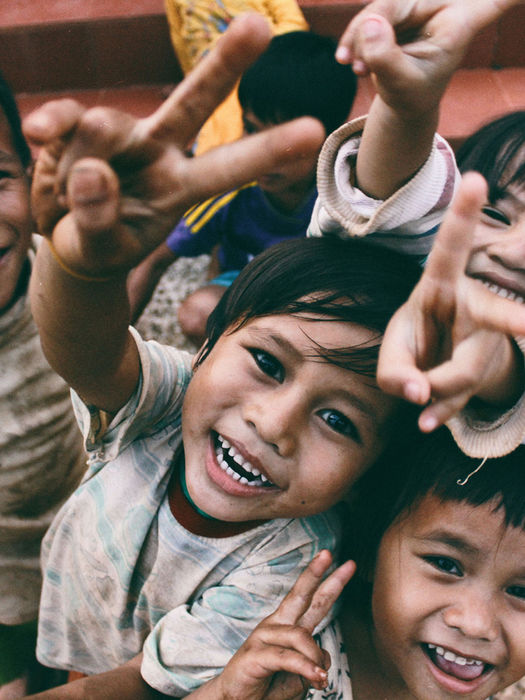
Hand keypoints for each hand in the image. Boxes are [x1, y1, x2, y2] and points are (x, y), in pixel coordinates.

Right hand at [23, 13, 323, 278]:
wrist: (66, 236)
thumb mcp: (101, 248)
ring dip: (83, 159)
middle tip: (258, 25)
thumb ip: (99, 219)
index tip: (314, 130)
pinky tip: (39, 135)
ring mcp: (122, 134)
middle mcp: (159, 151)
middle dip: (224, 65)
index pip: (228, 167)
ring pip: (106, 124)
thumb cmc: (98, 244)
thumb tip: (93, 168)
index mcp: (182, 187)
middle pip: (194, 102)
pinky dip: (52, 125)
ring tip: (69, 191)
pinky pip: (66, 117)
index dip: (268, 149)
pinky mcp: (79, 125)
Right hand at [211, 551, 354, 699]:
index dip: (330, 582)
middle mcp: (276, 626)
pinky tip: (317, 678)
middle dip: (315, 574)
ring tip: (320, 680)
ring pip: (301, 636)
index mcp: (288, 627)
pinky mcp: (254, 655)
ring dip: (315, 660)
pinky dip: (305, 667)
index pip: (312, 600)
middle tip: (328, 554)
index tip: (348, 565)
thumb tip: (323, 660)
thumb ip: (314, 663)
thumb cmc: (269, 687)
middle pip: (299, 595)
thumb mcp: (301, 677)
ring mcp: (263, 637)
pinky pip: (287, 657)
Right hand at [335, 0, 520, 116]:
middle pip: (397, 2)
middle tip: (358, 67)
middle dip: (370, 30)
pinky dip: (355, 38)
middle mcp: (442, 5)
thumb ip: (386, 59)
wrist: (404, 99)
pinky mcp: (397, 8)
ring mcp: (417, 4)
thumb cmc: (413, 95)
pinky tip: (349, 60)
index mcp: (460, 23)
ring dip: (358, 38)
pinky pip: (368, 14)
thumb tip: (369, 23)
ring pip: (377, 6)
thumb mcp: (401, 86)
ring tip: (358, 69)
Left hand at [377, 172, 524, 431]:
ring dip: (437, 394)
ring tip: (418, 408)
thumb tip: (419, 398)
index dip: (461, 217)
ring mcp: (485, 343)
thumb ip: (394, 372)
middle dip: (517, 320)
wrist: (434, 364)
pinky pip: (464, 398)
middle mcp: (472, 310)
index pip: (449, 251)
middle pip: (496, 317)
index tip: (474, 179)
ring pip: (468, 372)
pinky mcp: (485, 372)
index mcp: (440, 287)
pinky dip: (441, 412)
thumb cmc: (413, 341)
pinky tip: (427, 422)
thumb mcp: (392, 350)